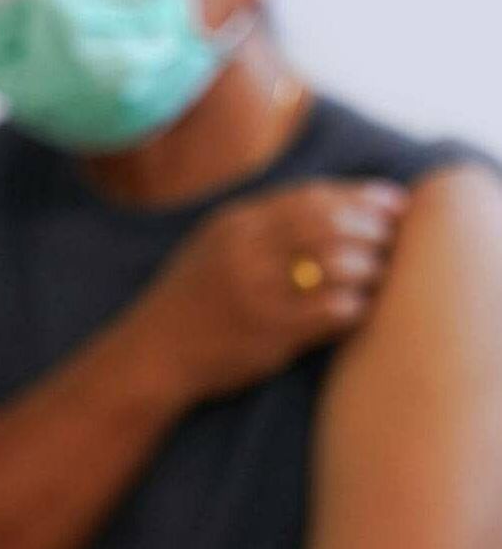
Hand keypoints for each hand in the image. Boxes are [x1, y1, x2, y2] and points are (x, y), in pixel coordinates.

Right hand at [137, 179, 407, 399]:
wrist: (154, 351)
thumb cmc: (196, 298)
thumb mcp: (217, 245)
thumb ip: (266, 223)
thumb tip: (338, 205)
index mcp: (235, 225)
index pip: (311, 197)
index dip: (361, 197)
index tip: (394, 203)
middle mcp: (246, 252)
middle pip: (329, 225)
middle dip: (374, 229)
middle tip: (394, 240)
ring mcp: (258, 292)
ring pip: (337, 265)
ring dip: (371, 268)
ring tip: (381, 275)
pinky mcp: (270, 332)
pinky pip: (332, 311)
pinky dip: (356, 306)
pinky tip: (361, 309)